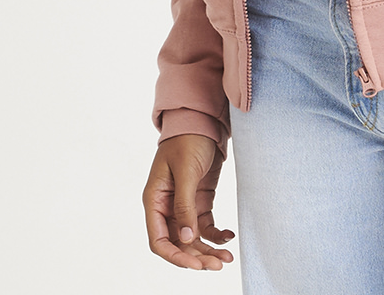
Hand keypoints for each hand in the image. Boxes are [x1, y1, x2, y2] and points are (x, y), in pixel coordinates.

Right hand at [143, 133, 235, 270]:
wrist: (203, 118)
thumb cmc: (187, 138)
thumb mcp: (186, 170)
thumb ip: (184, 204)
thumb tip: (186, 238)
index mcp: (155, 200)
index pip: (159, 240)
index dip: (175, 256)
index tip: (195, 265)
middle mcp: (167, 206)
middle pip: (179, 242)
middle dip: (197, 256)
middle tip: (218, 264)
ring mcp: (183, 204)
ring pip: (193, 237)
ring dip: (208, 249)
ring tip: (226, 257)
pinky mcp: (199, 200)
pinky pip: (205, 225)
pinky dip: (216, 234)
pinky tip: (227, 236)